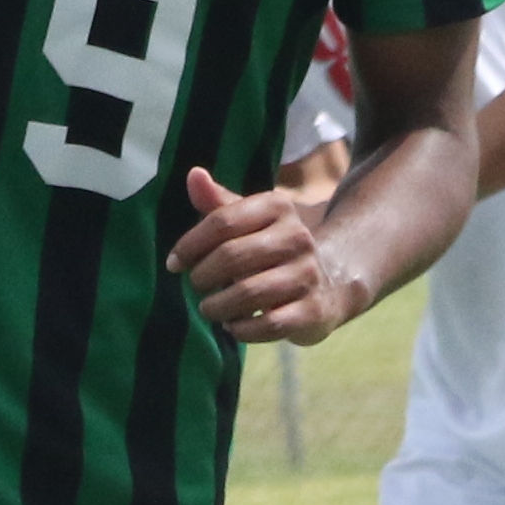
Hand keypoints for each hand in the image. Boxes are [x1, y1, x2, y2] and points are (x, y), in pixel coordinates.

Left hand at [168, 166, 369, 344]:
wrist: (330, 281)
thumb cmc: (272, 249)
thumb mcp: (248, 222)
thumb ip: (218, 204)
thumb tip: (193, 174)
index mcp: (278, 207)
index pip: (222, 221)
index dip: (190, 245)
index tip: (174, 264)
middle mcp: (297, 237)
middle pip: (232, 256)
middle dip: (203, 276)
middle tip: (196, 285)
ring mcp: (308, 274)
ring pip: (248, 293)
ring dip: (218, 306)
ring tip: (210, 309)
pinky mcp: (313, 310)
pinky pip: (269, 325)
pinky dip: (242, 329)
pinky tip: (233, 326)